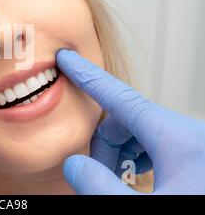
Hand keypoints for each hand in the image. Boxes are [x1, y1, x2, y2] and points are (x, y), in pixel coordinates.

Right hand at [57, 49, 204, 193]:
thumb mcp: (144, 209)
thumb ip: (100, 187)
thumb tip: (74, 165)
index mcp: (178, 139)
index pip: (119, 96)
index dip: (87, 76)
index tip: (67, 59)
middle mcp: (190, 134)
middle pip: (128, 122)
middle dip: (105, 147)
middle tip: (98, 180)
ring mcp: (197, 145)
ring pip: (143, 134)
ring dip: (122, 155)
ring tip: (120, 185)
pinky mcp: (199, 157)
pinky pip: (160, 145)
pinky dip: (141, 159)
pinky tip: (141, 181)